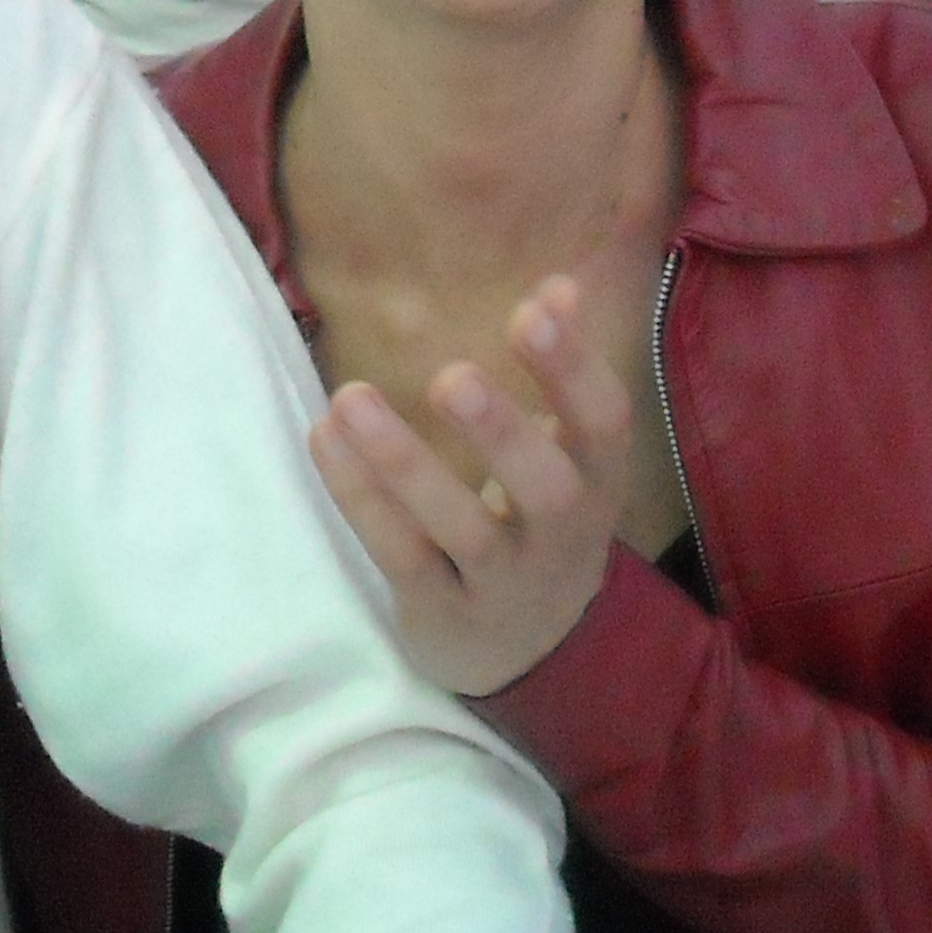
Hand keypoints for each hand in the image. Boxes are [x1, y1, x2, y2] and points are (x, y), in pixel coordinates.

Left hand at [308, 276, 635, 697]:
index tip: (532, 308)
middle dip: (502, 433)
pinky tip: (325, 437)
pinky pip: (401, 554)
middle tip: (451, 377)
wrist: (529, 649)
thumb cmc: (540, 519)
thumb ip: (560, 369)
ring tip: (349, 397)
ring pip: (462, 529)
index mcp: (599, 480)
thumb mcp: (568, 453)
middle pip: (547, 491)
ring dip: (403, 463)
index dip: (574, 368)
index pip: (606, 425)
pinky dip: (361, 497)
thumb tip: (559, 283)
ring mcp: (505, 583)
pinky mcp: (445, 613)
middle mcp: (563, 537)